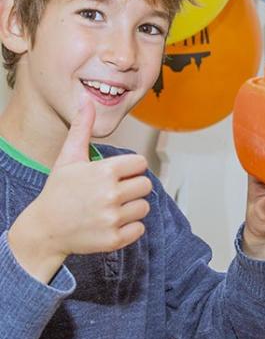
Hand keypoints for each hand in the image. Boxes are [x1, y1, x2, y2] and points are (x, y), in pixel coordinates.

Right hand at [8, 99, 151, 282]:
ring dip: (131, 208)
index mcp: (104, 171)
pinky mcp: (114, 239)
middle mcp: (110, 194)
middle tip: (112, 192)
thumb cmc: (59, 191)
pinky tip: (110, 223)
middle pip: (146, 185)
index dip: (130, 169)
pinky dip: (129, 228)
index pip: (141, 164)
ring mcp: (112, 218)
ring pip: (144, 207)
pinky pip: (139, 229)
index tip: (115, 174)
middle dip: (132, 187)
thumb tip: (86, 100)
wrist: (45, 229)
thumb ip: (82, 128)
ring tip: (110, 207)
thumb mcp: (69, 157)